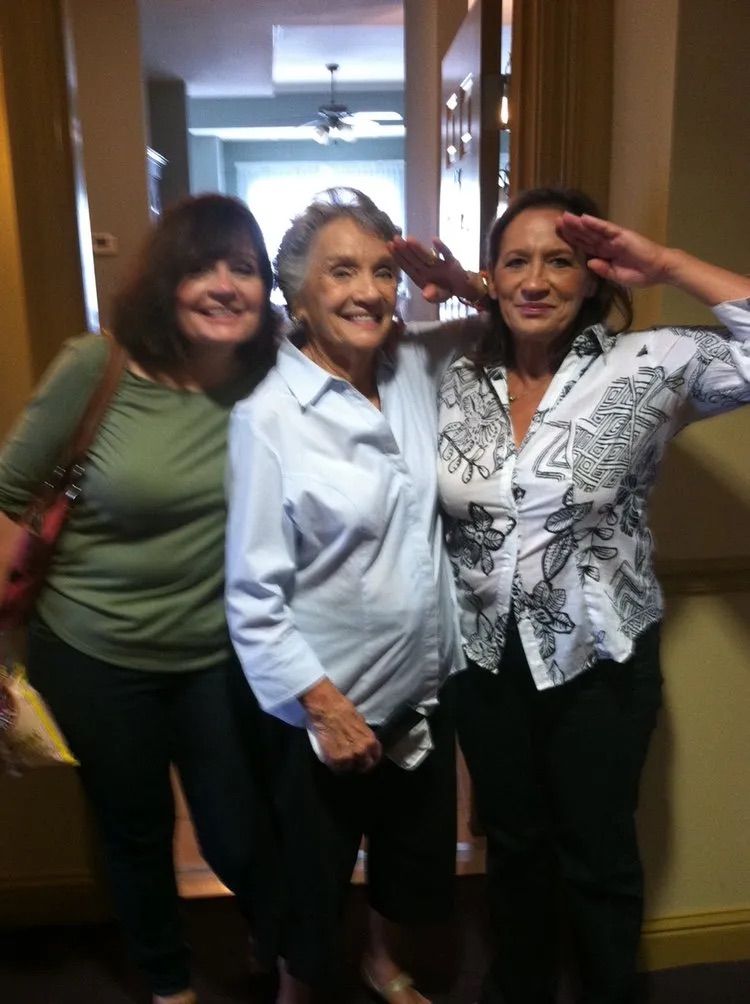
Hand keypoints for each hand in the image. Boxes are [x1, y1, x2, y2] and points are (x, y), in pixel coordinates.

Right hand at [301, 678, 381, 772]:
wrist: (325, 707)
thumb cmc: (341, 709)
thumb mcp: (359, 721)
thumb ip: (362, 734)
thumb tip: (361, 740)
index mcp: (370, 741)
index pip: (375, 758)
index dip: (369, 758)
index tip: (364, 758)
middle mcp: (362, 751)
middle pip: (364, 767)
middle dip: (359, 764)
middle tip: (351, 760)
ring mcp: (349, 757)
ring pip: (350, 770)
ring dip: (346, 765)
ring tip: (340, 758)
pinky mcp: (335, 759)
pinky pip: (337, 769)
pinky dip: (335, 766)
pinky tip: (332, 758)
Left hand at [389, 235, 473, 303]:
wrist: (461, 287)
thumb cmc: (444, 290)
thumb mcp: (438, 297)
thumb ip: (434, 296)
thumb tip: (426, 294)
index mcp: (421, 277)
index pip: (408, 266)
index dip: (398, 257)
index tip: (390, 246)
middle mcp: (428, 269)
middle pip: (414, 259)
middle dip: (405, 250)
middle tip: (395, 238)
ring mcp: (439, 265)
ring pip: (427, 256)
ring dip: (418, 248)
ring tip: (408, 239)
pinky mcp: (451, 263)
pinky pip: (446, 255)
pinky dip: (441, 248)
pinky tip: (434, 240)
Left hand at [557, 212, 673, 287]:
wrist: (658, 270)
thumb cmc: (640, 274)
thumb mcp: (616, 276)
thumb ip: (603, 269)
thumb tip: (589, 262)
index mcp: (605, 254)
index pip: (585, 246)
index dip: (572, 241)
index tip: (558, 236)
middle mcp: (607, 244)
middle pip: (585, 235)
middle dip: (571, 229)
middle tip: (555, 222)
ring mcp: (614, 238)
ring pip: (592, 230)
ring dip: (578, 224)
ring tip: (565, 218)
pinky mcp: (622, 235)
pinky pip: (606, 228)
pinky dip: (595, 223)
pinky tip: (583, 219)